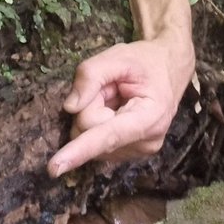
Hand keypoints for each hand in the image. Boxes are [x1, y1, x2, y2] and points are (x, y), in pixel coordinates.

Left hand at [47, 39, 193, 176]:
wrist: (168, 69)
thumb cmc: (144, 61)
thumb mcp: (118, 56)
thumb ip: (92, 75)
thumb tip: (71, 107)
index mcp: (150, 116)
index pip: (108, 135)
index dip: (80, 150)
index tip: (55, 168)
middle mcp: (146, 142)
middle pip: (89, 132)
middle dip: (89, 106)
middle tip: (109, 88)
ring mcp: (137, 152)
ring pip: (87, 138)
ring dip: (93, 113)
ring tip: (115, 97)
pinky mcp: (127, 154)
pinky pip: (93, 143)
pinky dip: (97, 123)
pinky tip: (115, 110)